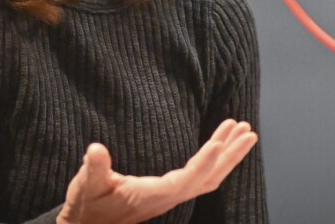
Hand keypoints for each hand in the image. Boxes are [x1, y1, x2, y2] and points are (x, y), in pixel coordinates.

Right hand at [56, 119, 257, 223]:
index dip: (204, 162)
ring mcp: (172, 195)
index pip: (186, 179)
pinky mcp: (170, 191)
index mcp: (153, 194)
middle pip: (208, 177)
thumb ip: (95, 168)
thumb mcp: (87, 185)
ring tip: (244, 131)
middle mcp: (168, 196)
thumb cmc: (88, 205)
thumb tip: (95, 149)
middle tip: (247, 129)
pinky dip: (217, 160)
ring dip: (228, 154)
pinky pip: (202, 176)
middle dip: (229, 153)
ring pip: (209, 177)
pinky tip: (223, 147)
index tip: (220, 142)